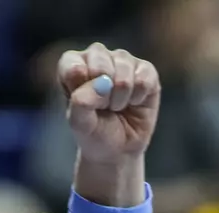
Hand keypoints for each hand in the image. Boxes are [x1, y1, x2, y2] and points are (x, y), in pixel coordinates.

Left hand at [59, 43, 160, 165]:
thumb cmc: (94, 133)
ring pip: (124, 70)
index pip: (72, 63)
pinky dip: (138, 97)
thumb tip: (101, 83)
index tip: (84, 104)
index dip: (80, 85)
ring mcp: (123, 61)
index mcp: (74, 65)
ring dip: (120, 97)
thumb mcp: (80, 124)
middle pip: (100, 62)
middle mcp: (98, 57)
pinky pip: (144, 78)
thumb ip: (81, 102)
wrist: (119, 149)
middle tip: (103, 107)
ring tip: (117, 107)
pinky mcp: (146, 70)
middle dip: (103, 93)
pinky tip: (134, 103)